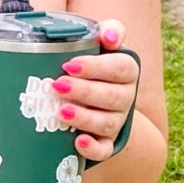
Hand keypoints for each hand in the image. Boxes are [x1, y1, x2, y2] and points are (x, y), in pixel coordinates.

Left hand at [51, 20, 139, 164]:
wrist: (87, 96)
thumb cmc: (89, 66)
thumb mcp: (97, 44)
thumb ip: (107, 32)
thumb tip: (110, 36)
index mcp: (126, 71)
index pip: (120, 68)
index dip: (96, 67)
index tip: (69, 64)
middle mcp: (125, 97)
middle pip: (113, 96)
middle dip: (85, 91)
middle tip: (58, 85)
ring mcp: (116, 122)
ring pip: (108, 123)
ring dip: (85, 118)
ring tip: (61, 112)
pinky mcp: (105, 143)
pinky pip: (104, 149)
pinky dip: (92, 148)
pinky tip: (78, 142)